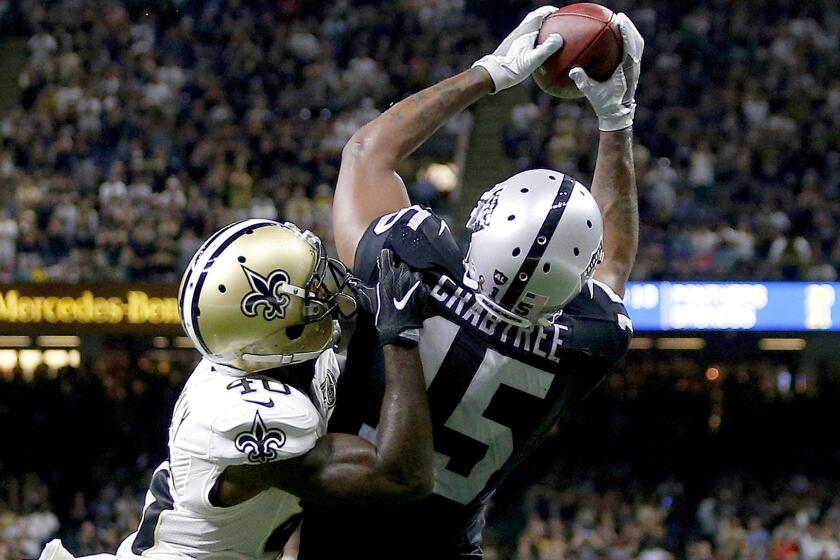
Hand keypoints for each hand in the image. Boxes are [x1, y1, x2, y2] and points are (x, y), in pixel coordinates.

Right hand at [347, 249, 426, 346]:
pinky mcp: (423, 291)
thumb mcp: (366, 298)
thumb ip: (360, 287)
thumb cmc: (380, 313)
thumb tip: (351, 280)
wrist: (397, 328)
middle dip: (398, 267)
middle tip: (395, 275)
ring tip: (406, 284)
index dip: (386, 256)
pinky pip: (422, 283)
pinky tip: (415, 292)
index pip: (387, 254)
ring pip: (414, 272)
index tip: (385, 259)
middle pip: (402, 262)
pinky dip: (419, 286)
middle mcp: (402, 274)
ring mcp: (415, 282)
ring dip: (410, 276)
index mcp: (387, 274)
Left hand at [472, 6, 563, 93]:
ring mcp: (513, 39)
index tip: (559, 12)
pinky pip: (525, 36)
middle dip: (545, 16)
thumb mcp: (533, 60)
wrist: (491, 74)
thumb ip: (547, 48)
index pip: (539, 14)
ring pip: (528, 27)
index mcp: (525, 31)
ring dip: (539, 26)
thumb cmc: (513, 68)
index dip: (550, 11)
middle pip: (533, 18)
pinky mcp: (510, 47)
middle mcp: (519, 32)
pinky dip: (533, 36)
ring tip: (549, 33)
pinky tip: (536, 47)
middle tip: (556, 20)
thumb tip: (559, 37)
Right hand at [569, 13, 643, 130]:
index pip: (630, 47)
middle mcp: (634, 67)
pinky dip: (627, 42)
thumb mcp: (592, 93)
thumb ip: (583, 81)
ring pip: (637, 46)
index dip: (626, 32)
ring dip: (630, 33)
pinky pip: (632, 52)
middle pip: (637, 42)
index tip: (620, 21)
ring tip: (621, 23)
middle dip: (629, 28)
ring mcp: (634, 68)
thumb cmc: (605, 104)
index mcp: (626, 71)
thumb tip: (573, 71)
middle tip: (619, 17)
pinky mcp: (632, 70)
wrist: (617, 114)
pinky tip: (616, 38)